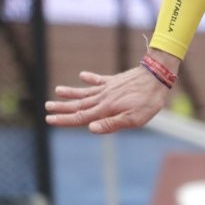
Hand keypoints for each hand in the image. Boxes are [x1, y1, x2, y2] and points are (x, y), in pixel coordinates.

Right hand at [45, 66, 169, 133]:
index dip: (64, 120)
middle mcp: (104, 97)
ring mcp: (109, 87)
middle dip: (62, 107)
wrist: (158, 75)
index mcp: (106, 109)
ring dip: (71, 93)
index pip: (80, 117)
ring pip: (86, 91)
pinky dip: (90, 78)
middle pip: (79, 104)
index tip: (49, 120)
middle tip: (46, 107)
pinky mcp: (116, 80)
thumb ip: (112, 124)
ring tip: (57, 91)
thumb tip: (90, 129)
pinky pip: (100, 79)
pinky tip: (82, 75)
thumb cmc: (148, 100)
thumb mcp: (134, 118)